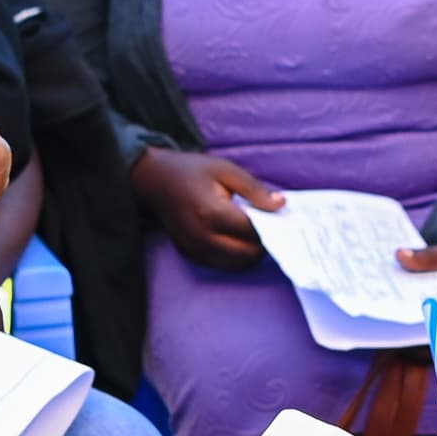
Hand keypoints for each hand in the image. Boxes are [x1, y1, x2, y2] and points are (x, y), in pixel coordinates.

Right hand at [132, 145, 278, 267]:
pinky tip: (235, 239)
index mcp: (212, 212)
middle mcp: (201, 236)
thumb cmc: (192, 171)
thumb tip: (281, 205)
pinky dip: (233, 257)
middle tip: (268, 228)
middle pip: (247, 254)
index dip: (271, 227)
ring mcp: (193, 248)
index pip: (252, 231)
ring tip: (252, 234)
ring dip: (249, 254)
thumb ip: (255, 189)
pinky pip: (220, 264)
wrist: (155, 179)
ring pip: (235, 265)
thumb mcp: (226, 170)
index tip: (281, 219)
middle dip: (262, 244)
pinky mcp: (189, 254)